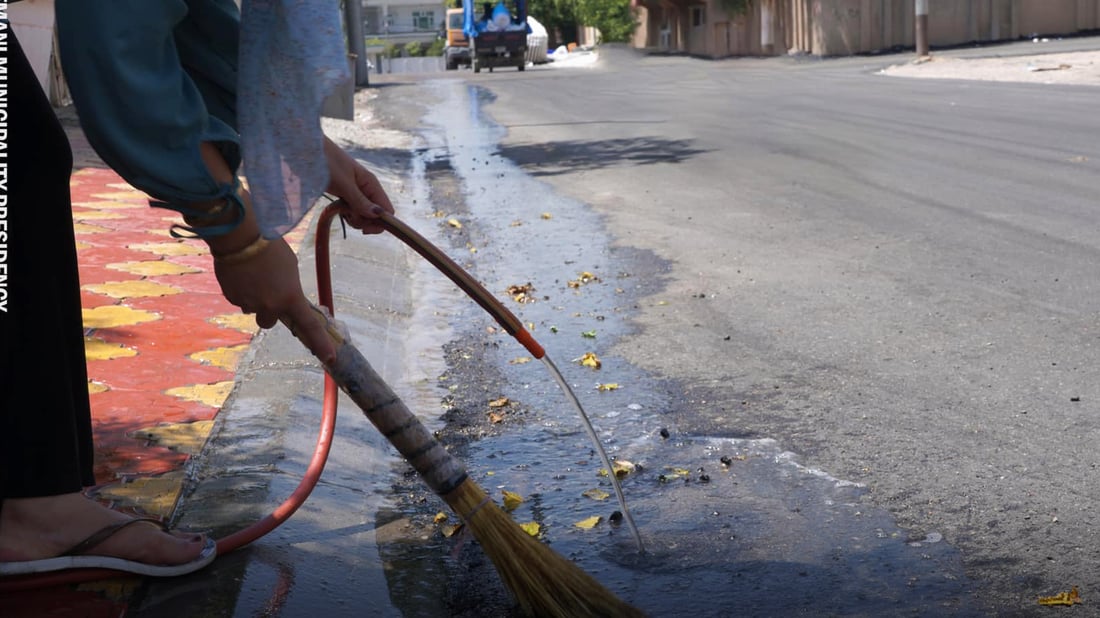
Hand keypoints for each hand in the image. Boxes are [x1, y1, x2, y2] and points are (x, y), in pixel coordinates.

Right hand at [213, 236, 336, 364]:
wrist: (239, 236)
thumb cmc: (271, 246)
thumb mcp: (290, 267)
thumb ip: (289, 289)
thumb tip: (283, 299)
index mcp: (290, 297)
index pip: (309, 326)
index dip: (320, 343)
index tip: (330, 358)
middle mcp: (270, 306)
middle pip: (270, 321)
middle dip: (269, 311)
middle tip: (267, 291)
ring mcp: (249, 304)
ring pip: (252, 309)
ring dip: (254, 299)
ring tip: (252, 275)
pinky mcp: (231, 297)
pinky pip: (239, 299)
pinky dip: (241, 290)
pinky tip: (240, 273)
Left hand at [324, 137, 394, 233]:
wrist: (306, 150)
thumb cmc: (326, 162)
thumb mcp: (344, 184)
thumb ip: (361, 201)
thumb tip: (380, 215)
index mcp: (372, 184)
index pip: (387, 210)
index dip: (380, 222)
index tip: (364, 229)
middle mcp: (367, 189)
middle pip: (376, 215)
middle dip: (364, 221)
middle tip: (348, 216)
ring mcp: (357, 192)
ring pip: (364, 215)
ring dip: (354, 218)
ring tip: (340, 209)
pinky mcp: (346, 195)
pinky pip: (353, 210)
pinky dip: (346, 214)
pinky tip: (337, 208)